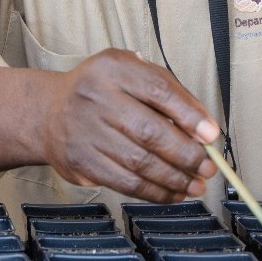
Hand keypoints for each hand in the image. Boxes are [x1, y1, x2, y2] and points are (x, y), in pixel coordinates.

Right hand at [40, 48, 219, 201]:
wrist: (48, 112)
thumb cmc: (103, 90)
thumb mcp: (131, 72)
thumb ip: (167, 90)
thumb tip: (205, 127)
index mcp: (114, 68)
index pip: (158, 89)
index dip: (189, 114)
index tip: (212, 135)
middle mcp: (96, 96)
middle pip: (150, 131)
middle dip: (187, 154)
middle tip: (209, 166)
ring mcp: (86, 131)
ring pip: (139, 162)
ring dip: (175, 178)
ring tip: (197, 184)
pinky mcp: (81, 162)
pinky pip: (125, 183)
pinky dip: (154, 191)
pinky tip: (173, 192)